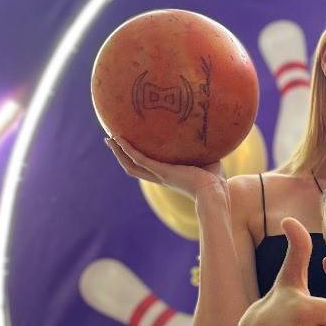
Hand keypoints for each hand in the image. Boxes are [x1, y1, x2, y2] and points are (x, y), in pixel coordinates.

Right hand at [104, 135, 223, 199]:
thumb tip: (212, 132)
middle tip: (111, 142)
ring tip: (109, 139)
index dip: (137, 159)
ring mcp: (159, 175)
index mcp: (169, 177)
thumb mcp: (208, 161)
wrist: (216, 193)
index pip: (148, 169)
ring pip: (131, 164)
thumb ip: (206, 150)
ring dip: (119, 152)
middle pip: (133, 167)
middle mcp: (161, 177)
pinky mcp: (161, 171)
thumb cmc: (217, 182)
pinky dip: (127, 149)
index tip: (131, 149)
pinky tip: (119, 139)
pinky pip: (139, 159)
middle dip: (121, 155)